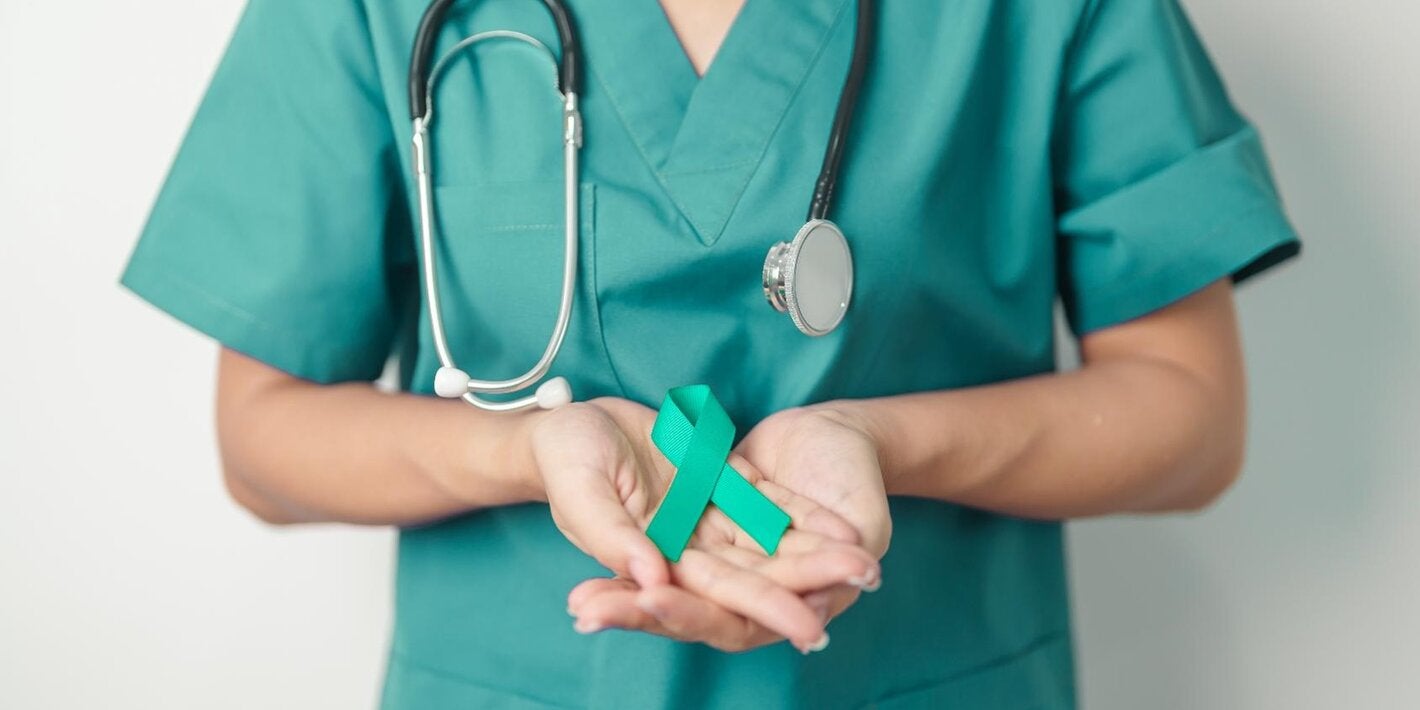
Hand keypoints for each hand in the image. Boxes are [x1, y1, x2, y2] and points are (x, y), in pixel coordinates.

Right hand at [531, 398, 878, 652]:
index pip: (714, 599)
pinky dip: (807, 515)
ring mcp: (709, 516)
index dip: (763, 611)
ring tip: (865, 562)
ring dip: (818, 553)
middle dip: (807, 584)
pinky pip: (772, 503)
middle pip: (756, 576)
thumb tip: (653, 578)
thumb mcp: (581, 492)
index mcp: (654, 562)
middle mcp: (689, 549)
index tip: (809, 627)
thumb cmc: (564, 456)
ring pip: (772, 544)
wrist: (571, 418)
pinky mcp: (722, 482)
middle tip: (860, 584)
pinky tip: (845, 527)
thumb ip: (614, 538)